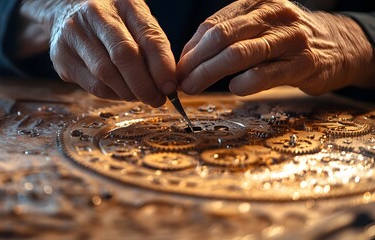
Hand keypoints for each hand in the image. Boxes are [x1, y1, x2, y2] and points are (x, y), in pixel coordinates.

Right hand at [20, 0, 176, 106]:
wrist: (66, 11)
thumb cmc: (113, 22)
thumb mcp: (136, 22)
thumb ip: (153, 47)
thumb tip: (169, 84)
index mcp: (123, 3)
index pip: (148, 37)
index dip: (162, 67)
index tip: (170, 87)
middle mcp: (95, 14)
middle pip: (124, 56)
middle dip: (144, 85)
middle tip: (157, 99)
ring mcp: (74, 34)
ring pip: (106, 75)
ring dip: (129, 93)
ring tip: (140, 96)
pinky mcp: (61, 56)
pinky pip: (93, 86)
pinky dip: (112, 94)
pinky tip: (121, 92)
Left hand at [177, 0, 374, 95]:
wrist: (338, 44)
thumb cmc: (287, 39)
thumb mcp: (259, 27)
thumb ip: (229, 38)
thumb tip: (188, 59)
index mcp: (257, 3)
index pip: (213, 25)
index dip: (190, 49)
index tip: (178, 68)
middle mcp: (273, 14)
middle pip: (222, 37)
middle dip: (195, 62)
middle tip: (181, 81)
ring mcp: (290, 37)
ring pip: (239, 53)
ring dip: (210, 73)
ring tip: (193, 87)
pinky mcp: (304, 62)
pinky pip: (266, 73)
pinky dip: (244, 83)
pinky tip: (234, 88)